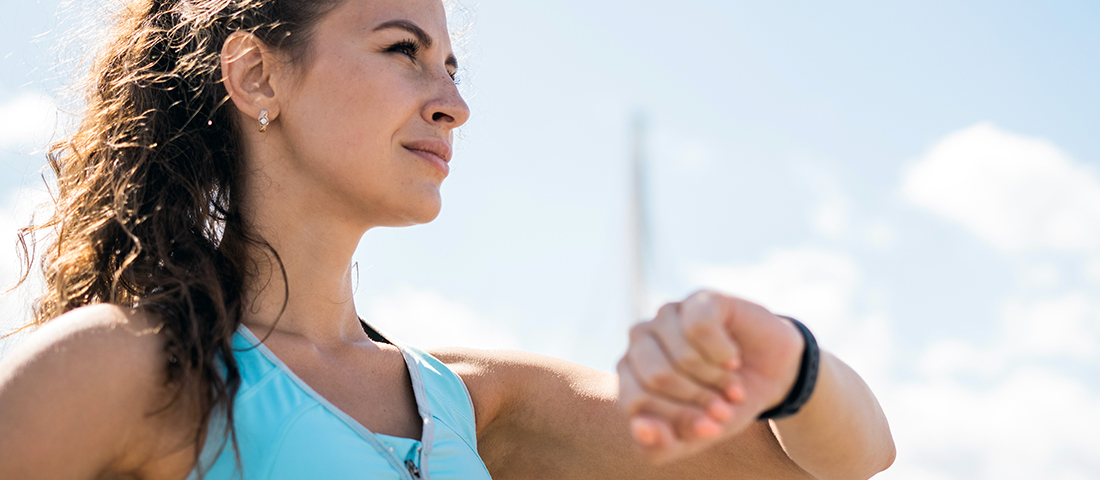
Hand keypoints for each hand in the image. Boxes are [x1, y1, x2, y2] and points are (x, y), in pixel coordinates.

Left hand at [616, 290, 804, 462]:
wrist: (770, 375)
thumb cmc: (722, 404)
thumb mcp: (693, 434)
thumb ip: (660, 444)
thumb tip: (640, 429)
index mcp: (629, 372)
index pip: (636, 401)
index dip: (676, 420)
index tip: (709, 430)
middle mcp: (640, 339)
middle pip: (658, 377)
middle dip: (697, 400)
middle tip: (723, 409)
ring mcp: (667, 315)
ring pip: (682, 355)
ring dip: (716, 380)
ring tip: (732, 388)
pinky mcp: (699, 299)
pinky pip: (701, 329)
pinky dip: (723, 354)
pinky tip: (733, 360)